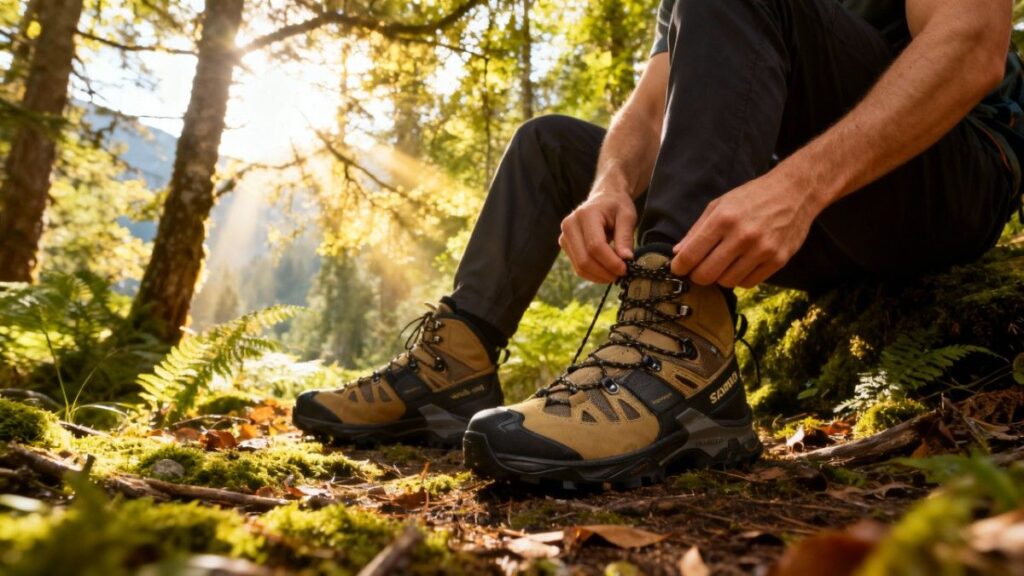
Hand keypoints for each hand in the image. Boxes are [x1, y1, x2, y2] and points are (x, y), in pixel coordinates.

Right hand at [559, 190, 636, 283]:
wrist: (604, 197)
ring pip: (580, 267)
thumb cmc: (617, 205)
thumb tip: (626, 259)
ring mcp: (564, 236)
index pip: (595, 246)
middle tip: (623, 275)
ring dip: (599, 276)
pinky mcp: (565, 246)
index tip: (626, 269)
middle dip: (605, 272)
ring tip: (616, 274)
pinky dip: (593, 274)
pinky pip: (578, 267)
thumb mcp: (627, 216)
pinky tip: (606, 271)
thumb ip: (625, 237)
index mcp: (585, 215)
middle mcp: (570, 225)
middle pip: (584, 259)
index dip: (611, 262)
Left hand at [671, 173, 819, 287]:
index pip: (691, 255)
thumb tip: (678, 253)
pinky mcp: (778, 260)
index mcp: (723, 219)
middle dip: (697, 276)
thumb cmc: (753, 197)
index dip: (679, 267)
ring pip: (727, 282)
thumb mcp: (720, 204)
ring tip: (723, 264)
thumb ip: (697, 229)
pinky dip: (739, 278)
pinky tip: (740, 265)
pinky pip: (748, 283)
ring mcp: (762, 250)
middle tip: (698, 270)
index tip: (678, 268)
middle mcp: (742, 236)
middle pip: (706, 274)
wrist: (795, 192)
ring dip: (720, 277)